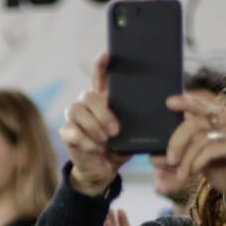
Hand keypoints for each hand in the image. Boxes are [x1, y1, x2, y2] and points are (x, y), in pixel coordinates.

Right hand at [60, 53, 131, 195]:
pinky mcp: (66, 133)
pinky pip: (72, 130)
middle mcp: (86, 105)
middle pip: (87, 95)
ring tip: (105, 140)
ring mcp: (73, 118)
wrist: (103, 170)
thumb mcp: (132, 133)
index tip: (106, 55)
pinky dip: (86, 141)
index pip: (100, 78)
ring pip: (76, 110)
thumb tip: (159, 107)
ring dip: (93, 125)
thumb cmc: (119, 148)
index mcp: (103, 101)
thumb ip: (138, 120)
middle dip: (102, 112)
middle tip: (115, 130)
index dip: (101, 65)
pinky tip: (95, 148)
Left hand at [164, 94, 225, 206]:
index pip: (200, 103)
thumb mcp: (198, 162)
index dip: (185, 101)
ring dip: (186, 158)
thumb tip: (154, 158)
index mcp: (219, 118)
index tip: (168, 102)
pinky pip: (211, 149)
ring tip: (181, 174)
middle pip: (193, 122)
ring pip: (200, 137)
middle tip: (168, 159)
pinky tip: (193, 171)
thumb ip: (179, 158)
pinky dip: (198, 161)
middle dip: (176, 141)